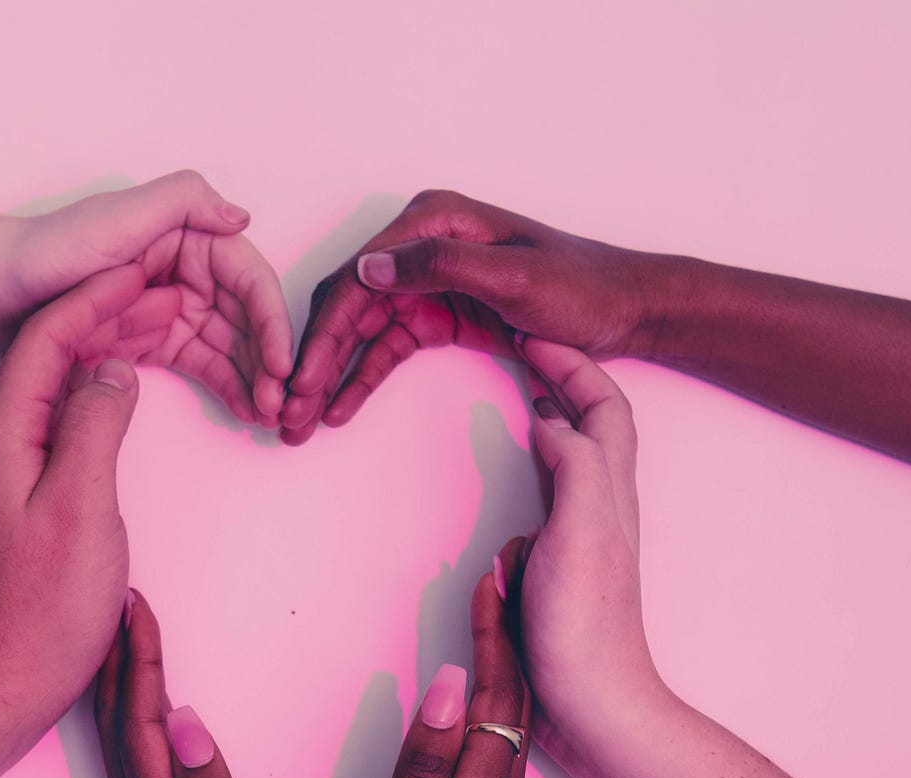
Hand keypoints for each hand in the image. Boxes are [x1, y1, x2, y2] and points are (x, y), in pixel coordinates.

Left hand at [0, 170, 292, 425]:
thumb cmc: (49, 251)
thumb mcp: (120, 216)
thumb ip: (184, 202)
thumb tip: (241, 216)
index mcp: (184, 234)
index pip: (247, 279)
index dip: (270, 322)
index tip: (281, 365)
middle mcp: (182, 267)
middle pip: (244, 317)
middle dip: (267, 360)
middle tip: (279, 404)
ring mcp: (165, 306)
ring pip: (227, 345)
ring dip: (252, 377)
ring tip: (266, 415)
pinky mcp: (147, 339)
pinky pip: (198, 364)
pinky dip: (224, 385)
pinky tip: (243, 410)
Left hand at [0, 264, 172, 732]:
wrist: (0, 678)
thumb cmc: (41, 608)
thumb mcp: (81, 510)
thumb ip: (96, 428)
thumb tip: (115, 369)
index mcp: (4, 433)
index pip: (49, 336)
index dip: (98, 295)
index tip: (145, 264)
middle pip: (51, 349)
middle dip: (107, 310)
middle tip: (167, 286)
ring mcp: (8, 466)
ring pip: (58, 382)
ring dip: (106, 347)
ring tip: (160, 325)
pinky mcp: (24, 492)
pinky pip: (63, 418)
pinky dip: (100, 392)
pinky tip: (128, 392)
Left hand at [95, 593, 328, 777]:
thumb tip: (186, 726)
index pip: (144, 733)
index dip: (140, 666)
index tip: (134, 604)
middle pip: (124, 737)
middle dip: (122, 666)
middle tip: (123, 603)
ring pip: (130, 759)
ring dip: (128, 697)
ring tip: (131, 646)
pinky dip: (144, 739)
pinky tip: (156, 730)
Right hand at [280, 189, 664, 440]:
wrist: (623, 310)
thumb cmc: (581, 287)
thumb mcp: (513, 276)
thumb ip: (440, 266)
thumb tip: (369, 267)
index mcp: (433, 223)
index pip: (356, 280)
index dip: (322, 334)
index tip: (299, 380)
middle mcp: (420, 247)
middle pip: (347, 306)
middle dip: (313, 361)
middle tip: (287, 412)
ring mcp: (426, 283)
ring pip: (358, 333)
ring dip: (328, 377)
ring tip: (301, 421)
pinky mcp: (438, 316)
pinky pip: (386, 349)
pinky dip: (360, 380)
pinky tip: (337, 409)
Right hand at [316, 554, 531, 777]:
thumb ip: (419, 774)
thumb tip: (447, 687)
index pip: (495, 698)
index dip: (495, 632)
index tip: (493, 573)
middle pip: (514, 703)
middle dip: (511, 630)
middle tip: (505, 569)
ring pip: (509, 726)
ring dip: (504, 663)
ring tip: (496, 609)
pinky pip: (494, 753)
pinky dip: (489, 705)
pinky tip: (474, 692)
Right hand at [515, 338, 663, 752]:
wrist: (594, 704)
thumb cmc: (587, 626)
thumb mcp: (581, 532)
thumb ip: (573, 466)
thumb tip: (552, 418)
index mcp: (610, 492)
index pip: (604, 406)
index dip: (575, 364)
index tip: (534, 336)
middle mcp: (602, 507)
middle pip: (595, 422)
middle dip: (566, 377)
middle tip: (525, 350)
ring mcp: (583, 537)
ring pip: (575, 457)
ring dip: (553, 416)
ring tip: (521, 392)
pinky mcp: (561, 567)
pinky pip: (550, 496)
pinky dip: (534, 467)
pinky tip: (514, 476)